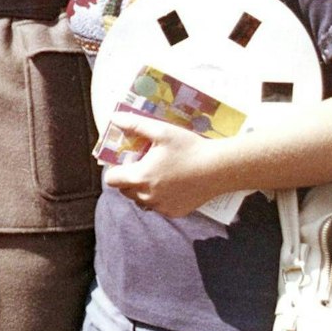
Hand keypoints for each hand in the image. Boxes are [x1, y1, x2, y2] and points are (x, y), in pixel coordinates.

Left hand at [101, 116, 226, 217]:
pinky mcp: (175, 213)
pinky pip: (158, 206)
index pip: (111, 180)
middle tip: (144, 165)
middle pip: (124, 191)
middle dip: (129, 179)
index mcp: (139, 177)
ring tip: (158, 174)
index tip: (126, 161)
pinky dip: (159, 198)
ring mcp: (161, 207)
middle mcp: (147, 196)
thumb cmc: (190, 148)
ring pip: (140, 200)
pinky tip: (172, 184)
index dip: (115, 170)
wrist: (220, 168)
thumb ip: (135, 124)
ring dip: (143, 190)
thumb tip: (113, 117)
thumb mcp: (161, 131)